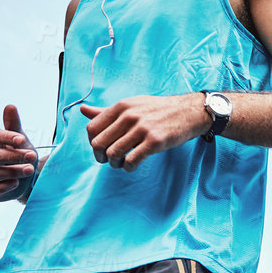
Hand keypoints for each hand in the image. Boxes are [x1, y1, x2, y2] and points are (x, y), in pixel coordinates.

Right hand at [0, 104, 36, 199]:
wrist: (23, 178)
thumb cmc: (18, 155)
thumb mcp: (19, 140)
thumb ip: (13, 125)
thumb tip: (10, 106)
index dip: (7, 137)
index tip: (23, 140)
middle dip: (14, 156)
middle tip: (32, 157)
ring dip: (12, 172)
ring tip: (29, 170)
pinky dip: (2, 187)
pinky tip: (16, 183)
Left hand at [80, 93, 204, 170]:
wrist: (188, 112)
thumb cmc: (157, 110)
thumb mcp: (131, 105)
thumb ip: (106, 111)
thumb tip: (83, 110)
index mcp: (121, 106)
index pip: (92, 128)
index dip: (93, 143)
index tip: (101, 148)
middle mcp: (129, 116)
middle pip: (99, 143)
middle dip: (100, 156)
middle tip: (108, 159)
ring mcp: (142, 129)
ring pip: (113, 154)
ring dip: (114, 164)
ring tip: (121, 163)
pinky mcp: (154, 142)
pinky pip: (131, 161)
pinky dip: (128, 168)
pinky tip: (132, 166)